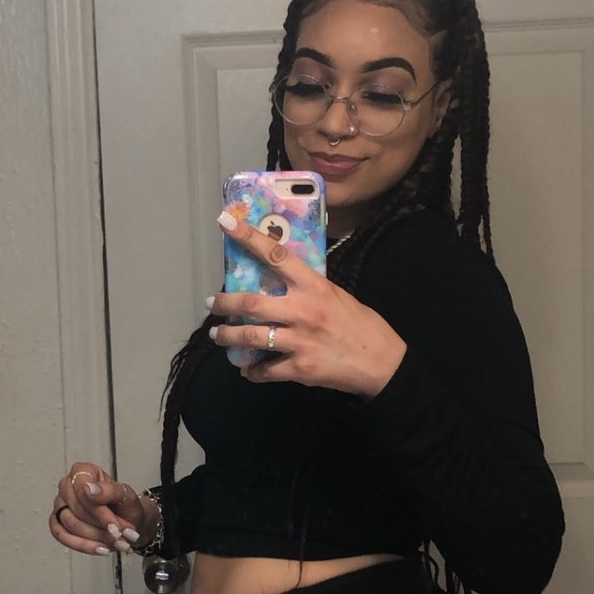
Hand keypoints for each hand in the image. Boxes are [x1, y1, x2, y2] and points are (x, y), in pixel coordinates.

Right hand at [49, 463, 157, 555]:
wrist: (127, 523)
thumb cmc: (124, 506)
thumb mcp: (125, 496)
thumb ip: (109, 490)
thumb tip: (88, 488)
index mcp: (82, 471)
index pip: (82, 489)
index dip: (99, 511)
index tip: (114, 525)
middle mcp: (67, 486)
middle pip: (77, 510)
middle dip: (101, 527)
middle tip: (120, 535)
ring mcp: (60, 505)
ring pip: (70, 525)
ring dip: (96, 538)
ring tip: (116, 542)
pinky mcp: (57, 523)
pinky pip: (63, 536)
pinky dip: (83, 545)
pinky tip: (100, 549)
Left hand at [209, 212, 406, 394]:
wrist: (381, 362)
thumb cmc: (359, 324)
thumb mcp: (335, 295)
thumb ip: (307, 288)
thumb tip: (278, 280)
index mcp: (314, 286)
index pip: (275, 255)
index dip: (248, 237)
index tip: (225, 222)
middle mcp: (304, 310)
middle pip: (251, 303)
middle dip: (225, 303)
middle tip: (212, 304)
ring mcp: (300, 340)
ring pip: (251, 337)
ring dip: (228, 337)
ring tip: (219, 336)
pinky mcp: (300, 368)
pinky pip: (265, 370)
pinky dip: (252, 370)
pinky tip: (248, 368)